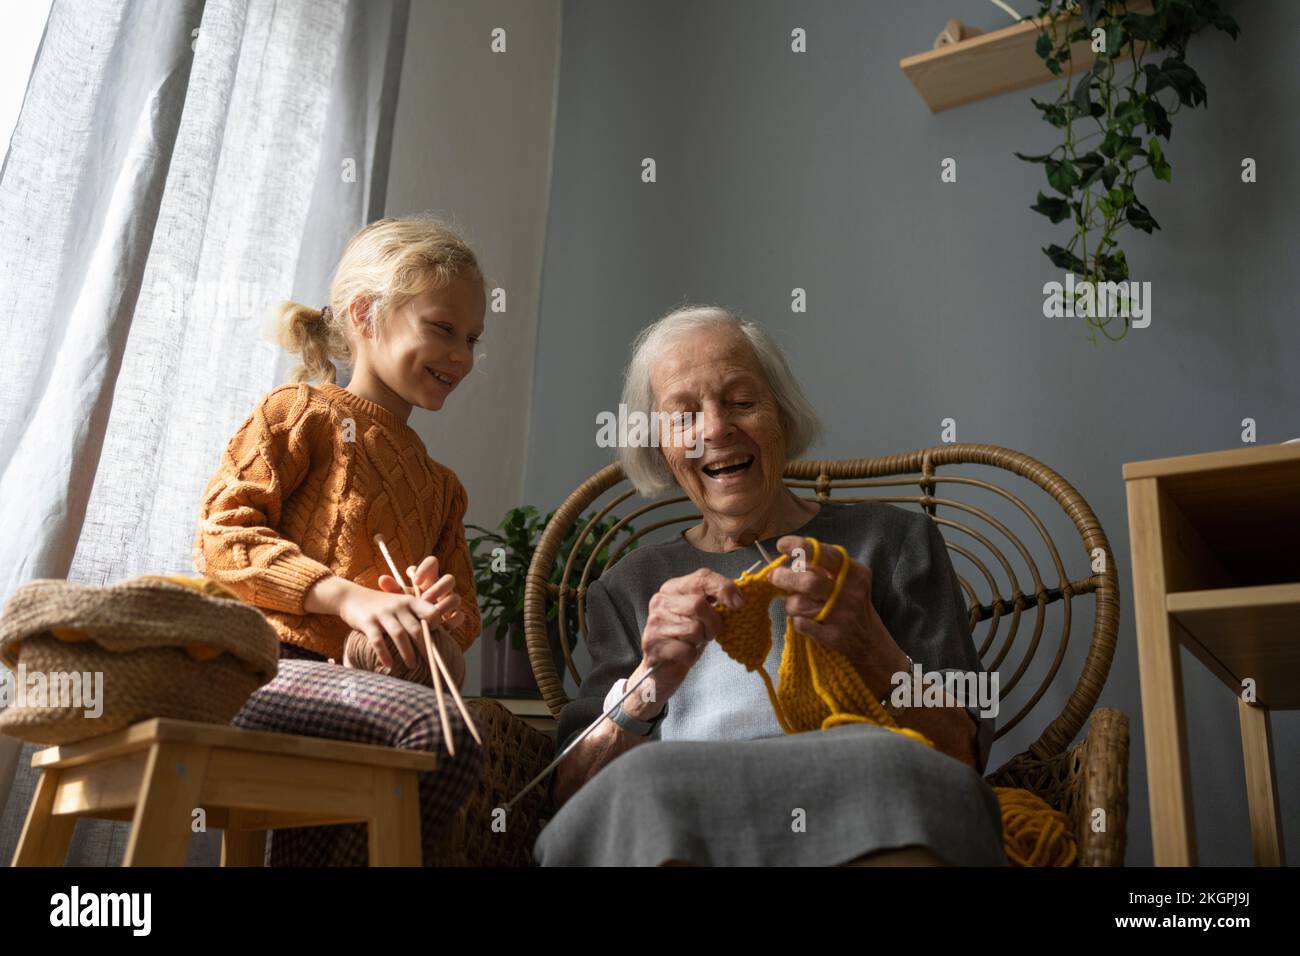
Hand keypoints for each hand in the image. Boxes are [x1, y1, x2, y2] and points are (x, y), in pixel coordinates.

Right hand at [334, 582, 438, 670]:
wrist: (351, 596)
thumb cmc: (381, 605)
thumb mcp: (400, 604)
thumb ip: (414, 616)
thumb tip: (433, 638)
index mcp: (410, 601)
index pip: (431, 612)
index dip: (436, 626)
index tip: (435, 639)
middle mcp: (398, 606)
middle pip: (417, 628)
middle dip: (425, 648)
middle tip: (432, 664)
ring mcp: (382, 613)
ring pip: (399, 635)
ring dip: (408, 653)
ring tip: (412, 666)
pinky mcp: (367, 622)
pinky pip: (378, 641)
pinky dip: (384, 654)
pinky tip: (389, 665)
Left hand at [378, 555, 464, 633]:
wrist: (413, 631)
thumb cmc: (406, 610)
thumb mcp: (399, 600)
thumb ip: (393, 590)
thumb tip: (382, 579)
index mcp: (429, 579)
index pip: (433, 563)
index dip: (426, 568)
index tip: (414, 580)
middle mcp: (442, 588)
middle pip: (449, 579)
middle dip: (438, 589)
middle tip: (424, 599)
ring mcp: (449, 603)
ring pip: (455, 598)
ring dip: (444, 605)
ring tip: (431, 613)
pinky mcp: (454, 618)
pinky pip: (459, 616)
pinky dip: (452, 620)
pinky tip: (441, 625)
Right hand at [632, 567, 743, 713]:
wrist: (661, 667)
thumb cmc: (686, 637)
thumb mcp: (700, 614)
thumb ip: (713, 601)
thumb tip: (738, 599)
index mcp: (673, 588)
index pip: (702, 577)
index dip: (724, 588)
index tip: (739, 604)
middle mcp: (660, 601)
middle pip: (699, 604)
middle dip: (713, 623)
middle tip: (709, 633)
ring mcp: (655, 623)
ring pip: (694, 629)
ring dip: (701, 641)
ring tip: (693, 642)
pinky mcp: (653, 645)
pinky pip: (686, 650)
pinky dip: (691, 656)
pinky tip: (684, 655)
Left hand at [766, 536, 904, 689]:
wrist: (869, 640)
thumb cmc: (849, 602)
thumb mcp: (845, 579)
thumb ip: (822, 567)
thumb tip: (790, 561)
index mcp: (854, 572)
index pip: (826, 555)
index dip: (801, 548)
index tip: (781, 545)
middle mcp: (851, 592)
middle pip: (809, 582)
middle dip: (785, 578)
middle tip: (774, 576)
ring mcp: (843, 616)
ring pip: (800, 604)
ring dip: (790, 603)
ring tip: (796, 604)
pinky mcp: (835, 636)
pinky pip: (801, 624)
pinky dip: (797, 621)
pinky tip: (806, 620)